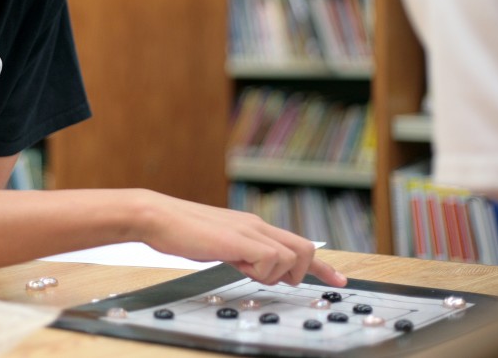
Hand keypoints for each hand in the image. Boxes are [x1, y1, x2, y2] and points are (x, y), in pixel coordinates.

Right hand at [135, 191, 346, 287]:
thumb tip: (255, 266)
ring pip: (291, 257)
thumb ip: (242, 253)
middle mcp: (257, 225)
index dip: (321, 265)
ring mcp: (250, 230)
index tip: (338, 279)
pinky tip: (235, 263)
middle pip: (305, 248)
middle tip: (275, 279)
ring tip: (241, 267)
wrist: (159, 216)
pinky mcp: (240, 240)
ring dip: (271, 273)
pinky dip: (259, 271)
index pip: (297, 244)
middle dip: (303, 272)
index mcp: (253, 226)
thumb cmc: (182, 231)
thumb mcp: (220, 244)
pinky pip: (271, 260)